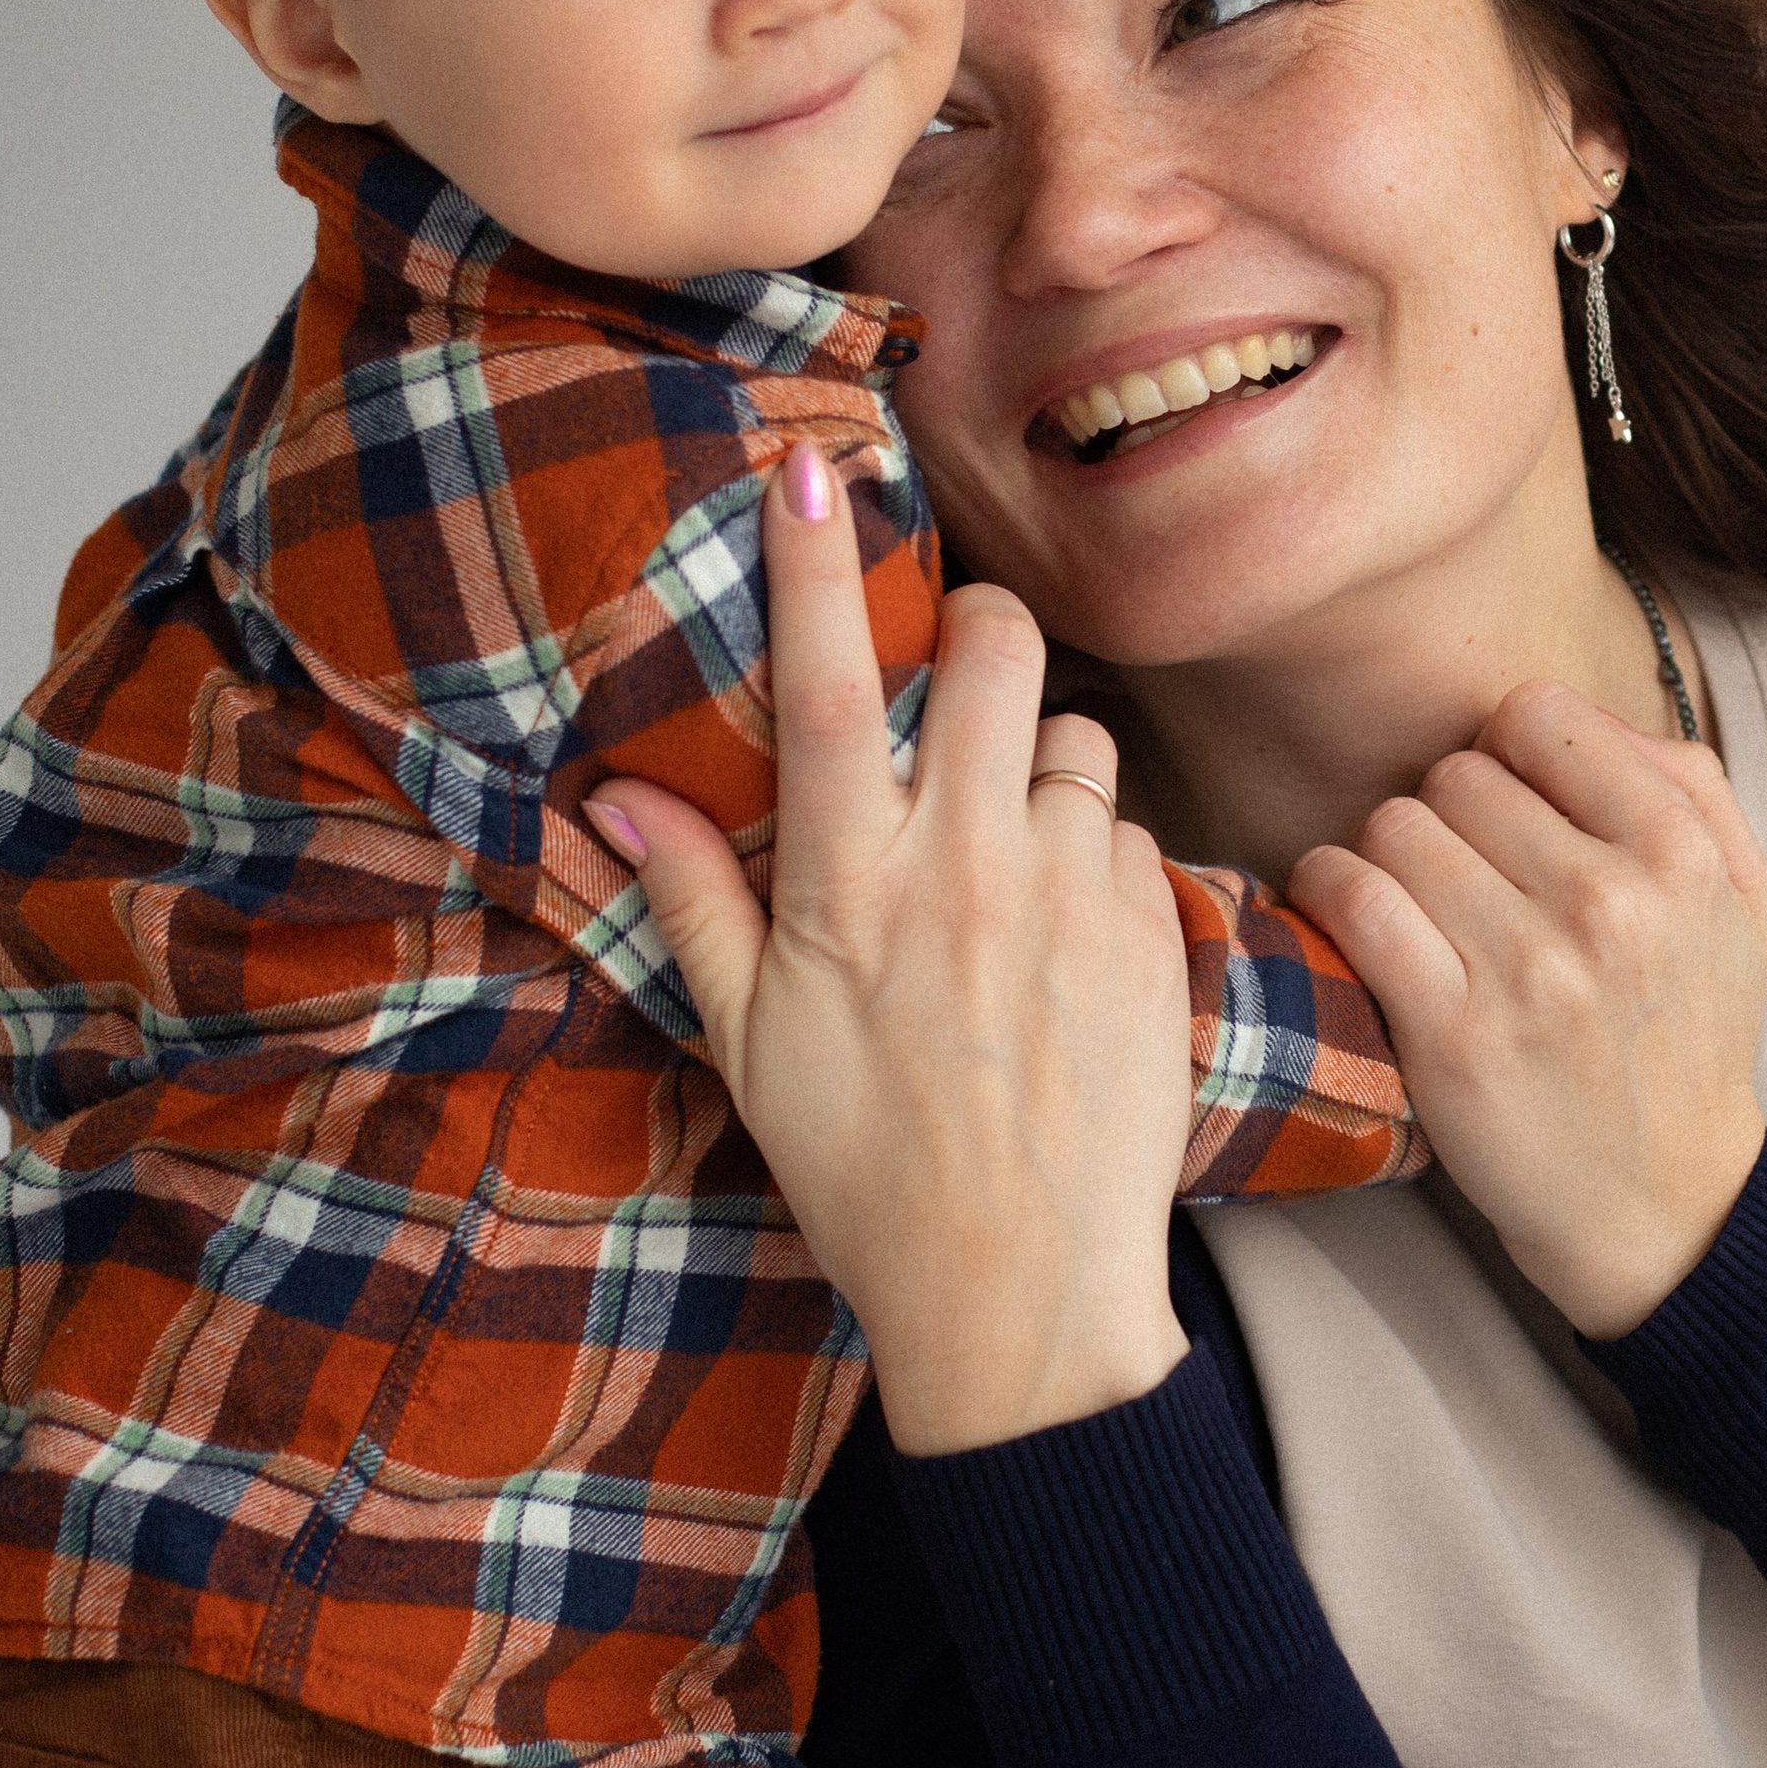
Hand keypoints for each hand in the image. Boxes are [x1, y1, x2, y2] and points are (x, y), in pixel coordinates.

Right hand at [592, 450, 1194, 1453]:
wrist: (1023, 1300)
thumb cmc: (869, 1179)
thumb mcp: (751, 1046)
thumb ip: (692, 904)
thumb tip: (614, 798)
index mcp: (850, 889)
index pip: (829, 683)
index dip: (814, 563)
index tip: (810, 467)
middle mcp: (968, 870)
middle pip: (997, 649)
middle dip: (976, 632)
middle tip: (954, 681)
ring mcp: (1072, 897)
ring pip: (1078, 734)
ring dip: (1043, 759)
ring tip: (1007, 848)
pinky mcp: (1152, 934)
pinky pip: (1131, 827)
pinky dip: (1097, 849)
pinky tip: (1063, 930)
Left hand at [1288, 683, 1766, 1336]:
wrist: (1661, 1202)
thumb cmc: (1690, 1037)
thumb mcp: (1746, 904)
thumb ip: (1690, 785)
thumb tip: (1580, 714)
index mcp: (1680, 856)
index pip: (1535, 717)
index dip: (1508, 755)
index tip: (1506, 811)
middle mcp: (1610, 904)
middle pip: (1456, 776)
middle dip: (1447, 816)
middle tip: (1460, 874)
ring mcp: (1528, 969)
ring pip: (1395, 827)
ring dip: (1386, 857)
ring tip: (1414, 904)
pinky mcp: (1452, 1032)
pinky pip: (1351, 896)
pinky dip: (1328, 889)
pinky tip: (1349, 911)